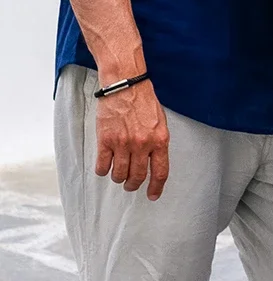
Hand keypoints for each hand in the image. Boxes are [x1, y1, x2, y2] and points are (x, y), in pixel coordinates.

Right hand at [94, 78, 170, 199]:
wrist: (125, 85)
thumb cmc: (143, 100)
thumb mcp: (160, 122)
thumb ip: (158, 142)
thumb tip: (155, 161)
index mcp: (159, 140)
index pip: (160, 172)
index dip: (156, 187)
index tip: (153, 195)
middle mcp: (142, 144)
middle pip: (137, 177)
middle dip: (133, 185)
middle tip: (130, 185)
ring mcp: (123, 143)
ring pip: (119, 175)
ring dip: (118, 178)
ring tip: (118, 174)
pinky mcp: (105, 141)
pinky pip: (102, 166)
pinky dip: (103, 170)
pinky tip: (104, 166)